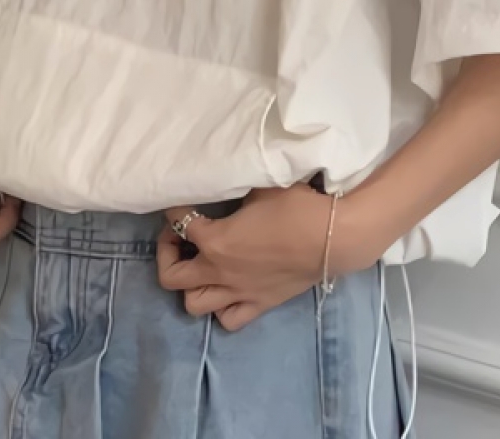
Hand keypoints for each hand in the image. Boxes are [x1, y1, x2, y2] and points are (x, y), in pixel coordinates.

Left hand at [158, 185, 375, 331]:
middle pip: (171, 276)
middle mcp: (220, 272)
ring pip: (193, 304)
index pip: (179, 223)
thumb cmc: (296, 207)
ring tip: (200, 265)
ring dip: (190, 285)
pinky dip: (221, 307)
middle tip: (181, 237)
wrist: (332, 237)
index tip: (180, 201)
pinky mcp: (260, 305)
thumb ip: (235, 186)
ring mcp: (239, 293)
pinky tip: (226, 288)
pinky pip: (229, 319)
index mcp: (215, 241)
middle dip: (167, 253)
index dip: (174, 209)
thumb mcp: (259, 187)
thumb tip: (225, 179)